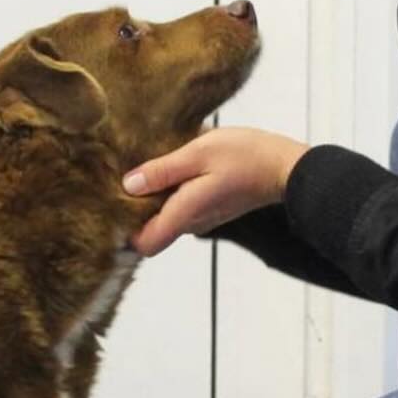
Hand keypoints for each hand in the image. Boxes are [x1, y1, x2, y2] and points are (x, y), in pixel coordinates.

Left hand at [123, 127, 307, 256]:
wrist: (286, 167)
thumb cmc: (245, 157)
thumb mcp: (198, 153)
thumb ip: (162, 171)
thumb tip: (128, 185)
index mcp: (185, 213)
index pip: (144, 244)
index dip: (123, 231)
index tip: (111, 205)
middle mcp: (192, 223)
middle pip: (151, 229)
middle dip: (134, 209)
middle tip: (121, 178)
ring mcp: (204, 218)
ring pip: (167, 216)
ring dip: (154, 197)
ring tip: (145, 167)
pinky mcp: (213, 208)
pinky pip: (182, 206)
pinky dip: (172, 192)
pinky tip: (171, 167)